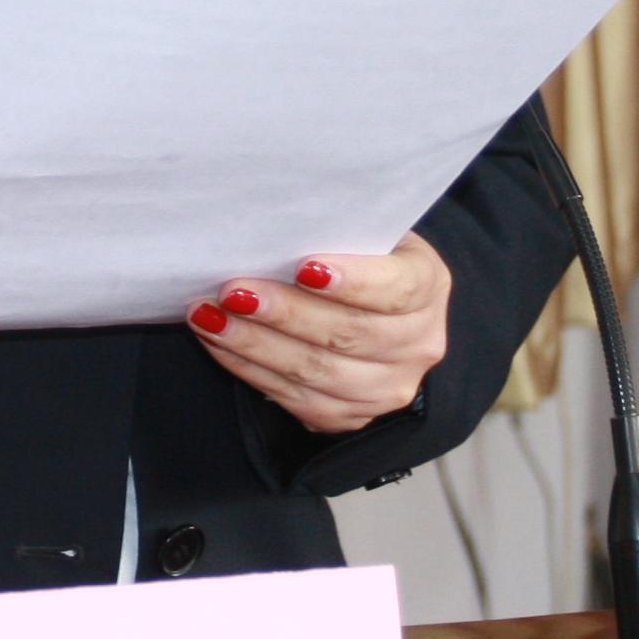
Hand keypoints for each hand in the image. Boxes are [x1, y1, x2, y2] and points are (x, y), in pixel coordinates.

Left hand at [188, 233, 450, 433]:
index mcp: (429, 285)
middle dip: (284, 312)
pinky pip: (297, 399)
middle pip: (349, 334)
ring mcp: (388, 387)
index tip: (304, 267)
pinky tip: (219, 343)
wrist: (372, 305)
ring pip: (317, 372)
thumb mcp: (364, 230)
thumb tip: (274, 223)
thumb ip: (337, 228)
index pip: (397, 288)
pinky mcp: (352, 415)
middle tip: (233, 290)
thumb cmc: (358, 254)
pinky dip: (251, 369)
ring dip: (255, 344)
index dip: (353, 281)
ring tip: (209, 317)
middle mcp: (418, 343)